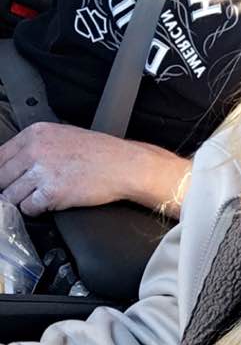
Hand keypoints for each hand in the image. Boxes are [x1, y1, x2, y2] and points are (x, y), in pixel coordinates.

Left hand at [0, 122, 189, 216]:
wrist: (124, 165)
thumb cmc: (99, 152)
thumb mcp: (62, 136)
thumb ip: (36, 146)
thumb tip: (14, 164)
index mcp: (35, 134)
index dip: (2, 174)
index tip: (8, 182)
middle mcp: (35, 150)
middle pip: (2, 178)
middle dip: (10, 188)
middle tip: (25, 192)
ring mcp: (42, 172)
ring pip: (11, 196)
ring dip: (22, 201)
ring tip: (39, 198)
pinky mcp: (51, 193)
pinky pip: (27, 208)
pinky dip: (35, 210)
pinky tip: (49, 203)